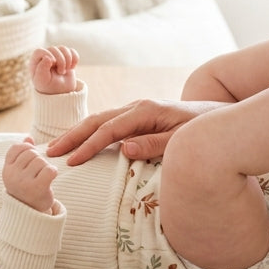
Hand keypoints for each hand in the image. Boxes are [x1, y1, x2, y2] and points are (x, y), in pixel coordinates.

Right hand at [3, 137, 56, 212]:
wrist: (31, 212)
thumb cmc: (27, 187)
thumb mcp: (19, 171)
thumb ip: (22, 153)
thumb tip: (28, 137)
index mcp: (7, 169)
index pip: (17, 147)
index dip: (27, 149)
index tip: (31, 160)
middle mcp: (12, 175)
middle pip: (31, 153)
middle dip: (39, 159)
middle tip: (38, 171)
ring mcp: (23, 182)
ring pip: (41, 161)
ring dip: (46, 167)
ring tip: (43, 177)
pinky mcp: (37, 188)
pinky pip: (50, 170)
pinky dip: (53, 172)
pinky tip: (50, 178)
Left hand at [31, 45, 79, 94]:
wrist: (61, 91)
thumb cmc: (48, 86)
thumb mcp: (42, 81)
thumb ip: (41, 69)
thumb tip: (47, 57)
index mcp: (36, 61)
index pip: (39, 51)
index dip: (47, 55)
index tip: (53, 63)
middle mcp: (45, 56)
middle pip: (53, 49)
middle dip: (60, 60)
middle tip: (61, 72)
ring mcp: (56, 55)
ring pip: (63, 49)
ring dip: (68, 59)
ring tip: (65, 70)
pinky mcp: (66, 57)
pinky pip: (72, 51)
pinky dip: (75, 59)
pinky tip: (72, 67)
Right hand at [45, 98, 226, 165]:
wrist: (219, 116)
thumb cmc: (202, 130)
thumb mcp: (181, 140)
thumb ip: (154, 144)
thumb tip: (123, 148)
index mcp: (145, 111)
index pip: (109, 130)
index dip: (88, 146)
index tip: (71, 161)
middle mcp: (137, 107)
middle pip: (97, 120)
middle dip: (72, 136)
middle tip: (50, 152)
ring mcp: (137, 110)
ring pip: (100, 119)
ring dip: (77, 133)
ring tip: (57, 147)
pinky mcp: (139, 116)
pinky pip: (109, 123)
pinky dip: (91, 132)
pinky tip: (80, 142)